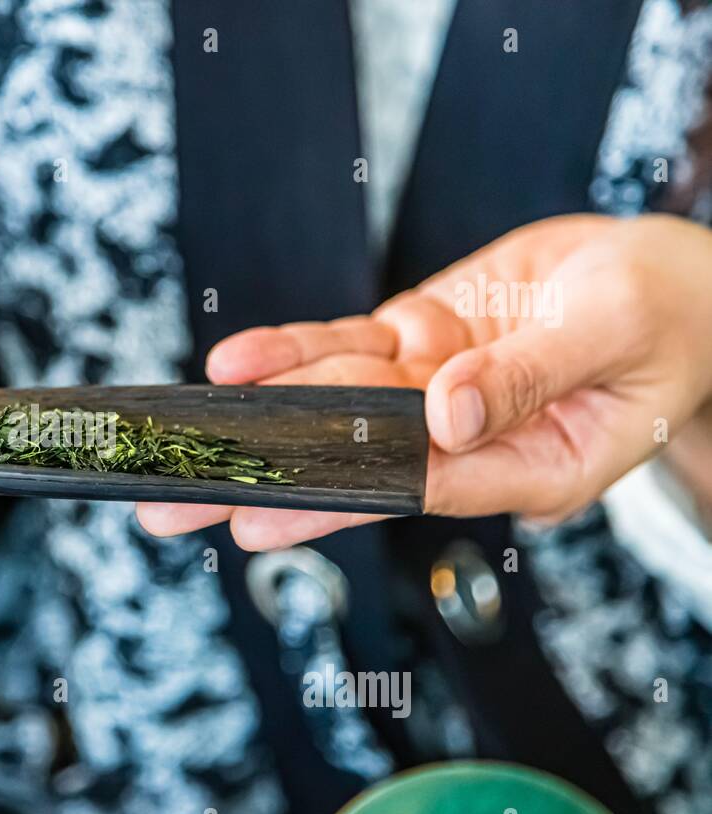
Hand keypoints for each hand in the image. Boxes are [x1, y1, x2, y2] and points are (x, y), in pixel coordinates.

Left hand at [138, 214, 711, 549]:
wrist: (667, 276)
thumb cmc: (664, 315)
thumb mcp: (614, 332)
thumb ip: (534, 373)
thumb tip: (450, 413)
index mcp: (534, 465)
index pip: (419, 489)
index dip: (336, 498)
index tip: (261, 517)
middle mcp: (470, 439)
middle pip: (353, 464)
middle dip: (261, 484)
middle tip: (172, 511)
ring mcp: (437, 390)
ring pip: (336, 403)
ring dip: (260, 411)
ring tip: (188, 427)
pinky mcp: (420, 344)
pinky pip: (347, 348)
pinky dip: (292, 351)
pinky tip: (239, 362)